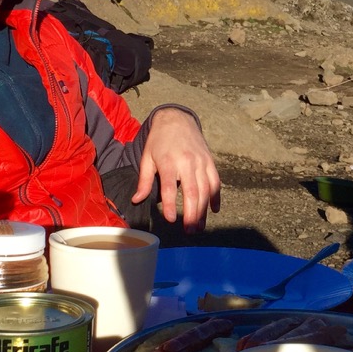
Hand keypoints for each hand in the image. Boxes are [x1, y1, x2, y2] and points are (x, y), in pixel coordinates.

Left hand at [132, 108, 221, 230]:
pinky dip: (215, 197)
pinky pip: (215, 182)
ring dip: (203, 210)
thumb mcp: (147, 158)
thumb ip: (144, 180)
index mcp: (169, 162)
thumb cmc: (159, 141)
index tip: (170, 220)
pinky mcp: (210, 162)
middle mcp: (187, 162)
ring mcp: (201, 162)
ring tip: (199, 227)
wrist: (177, 120)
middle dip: (192, 214)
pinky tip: (213, 210)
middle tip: (189, 231)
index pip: (170, 187)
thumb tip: (137, 200)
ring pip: (205, 190)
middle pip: (192, 192)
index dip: (171, 205)